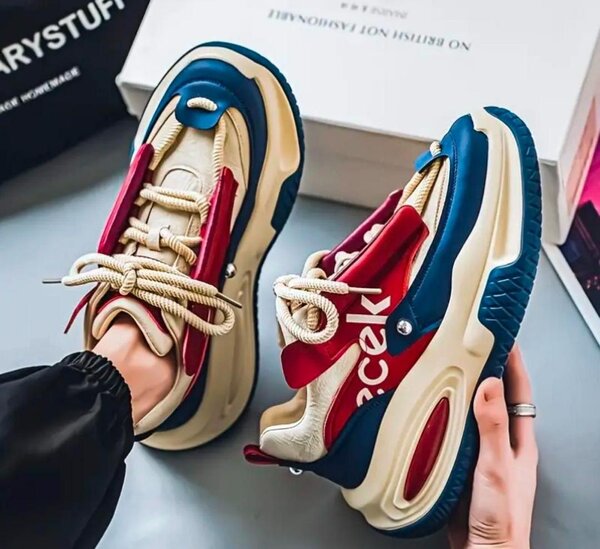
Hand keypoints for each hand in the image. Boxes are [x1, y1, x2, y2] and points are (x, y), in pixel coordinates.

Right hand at [448, 346, 537, 548]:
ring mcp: (481, 453)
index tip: (502, 335)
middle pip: (495, 397)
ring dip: (461, 392)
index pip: (519, 390)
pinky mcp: (462, 464)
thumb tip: (490, 385)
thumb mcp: (496, 467)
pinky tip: (430, 412)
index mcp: (518, 441)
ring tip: (447, 370)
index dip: (512, 361)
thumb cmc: (500, 519)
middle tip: (467, 347)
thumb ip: (491, 427)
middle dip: (484, 369)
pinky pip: (452, 432)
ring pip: (471, 413)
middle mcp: (501, 443)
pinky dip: (443, 417)